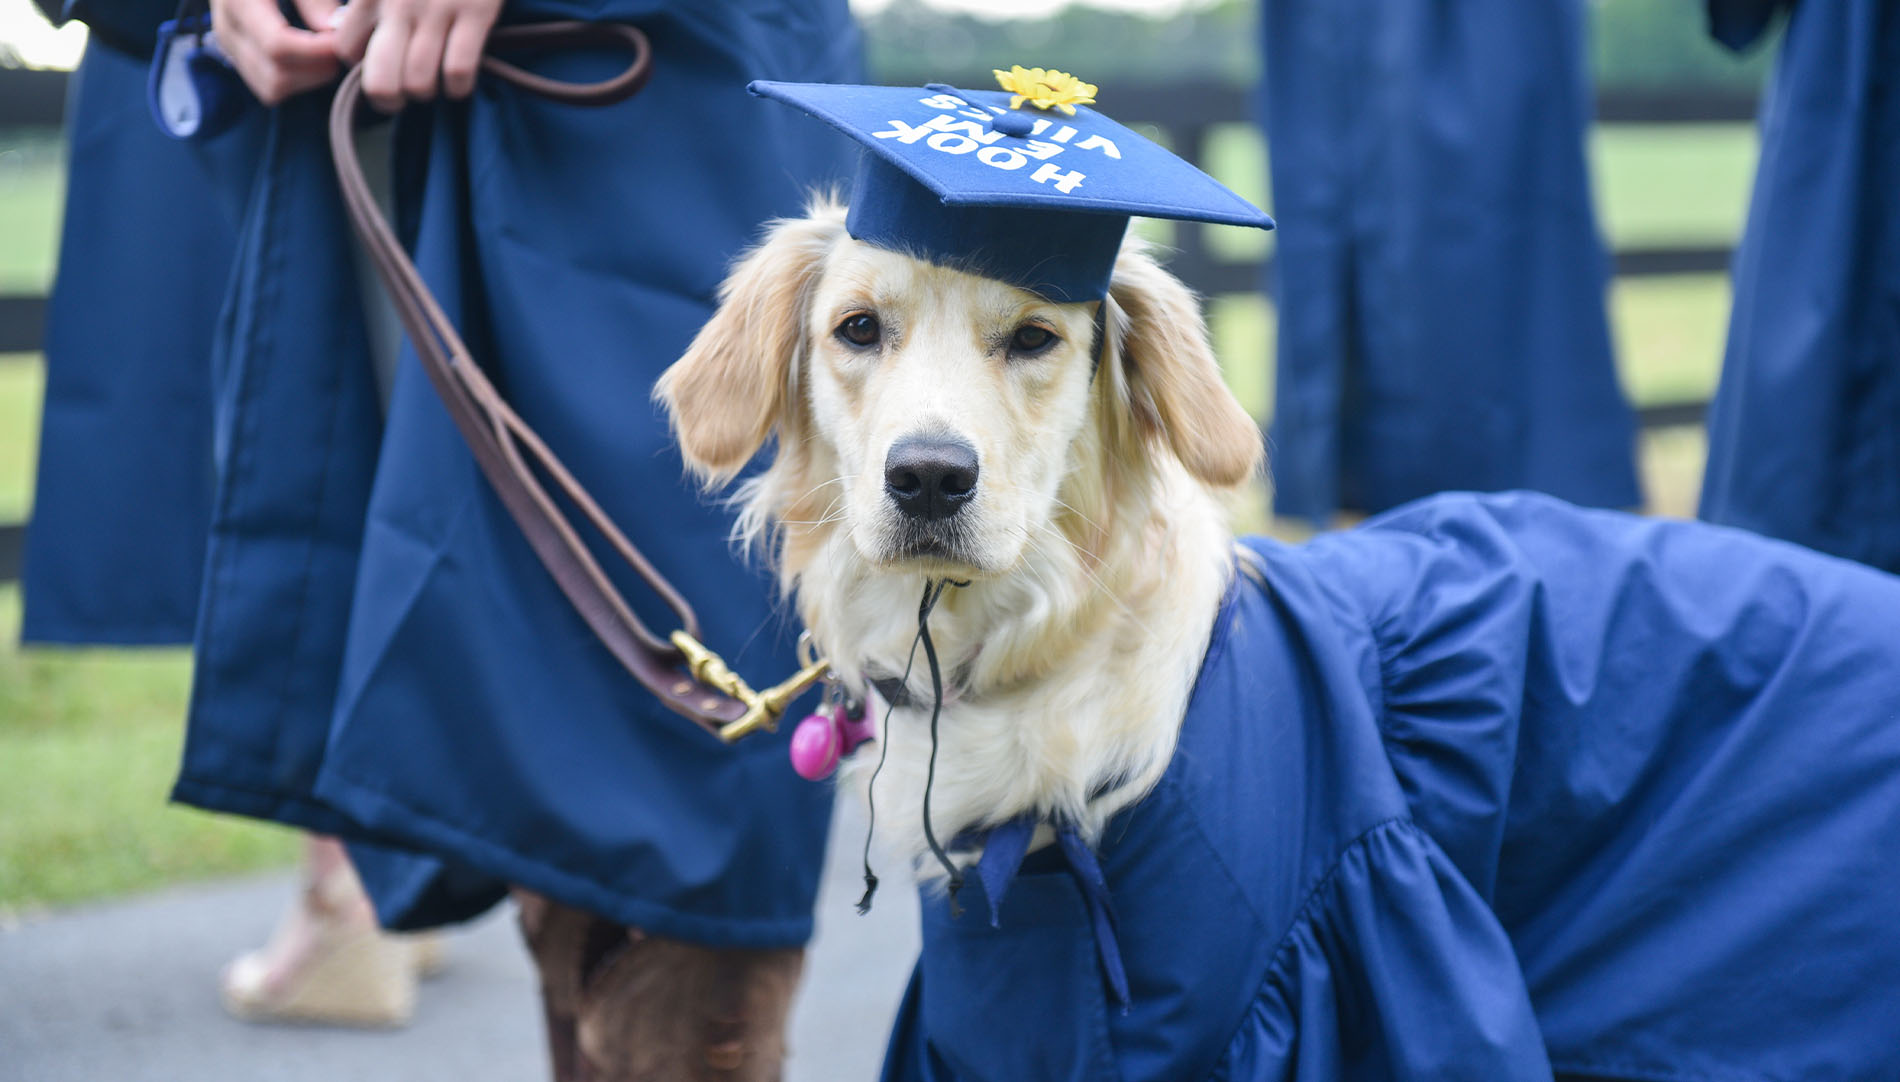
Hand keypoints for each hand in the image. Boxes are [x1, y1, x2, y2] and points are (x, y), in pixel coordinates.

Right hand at [209, 0, 341, 104]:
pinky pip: (268, 87)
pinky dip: (296, 80)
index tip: (342, 41)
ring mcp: (229, 45)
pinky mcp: (237, 55)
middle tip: (340, 48)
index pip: (278, 46)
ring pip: (272, 89)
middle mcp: (227, 27)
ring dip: (308, 79)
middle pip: (276, 76)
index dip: (317, 51)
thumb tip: (331, 30)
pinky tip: (313, 57)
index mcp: (239, 1)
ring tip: (328, 52)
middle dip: (317, 70)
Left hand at [332, 0, 504, 113]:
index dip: (360, 65)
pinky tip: (459, 81)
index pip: (347, 48)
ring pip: (419, 81)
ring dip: (425, 93)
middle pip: (380, 79)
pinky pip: (459, 70)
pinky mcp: (476, 13)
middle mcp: (398, 2)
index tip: (376, 62)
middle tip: (398, 97)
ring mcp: (438, 9)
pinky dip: (458, 86)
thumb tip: (341, 32)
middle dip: (387, 99)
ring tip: (431, 86)